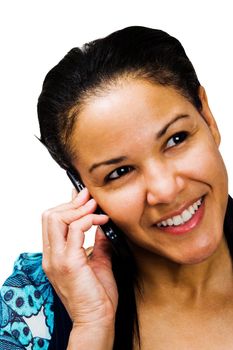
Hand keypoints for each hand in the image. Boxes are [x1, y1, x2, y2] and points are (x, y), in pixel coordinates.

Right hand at [42, 188, 117, 328]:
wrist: (97, 320)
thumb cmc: (97, 296)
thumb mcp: (98, 262)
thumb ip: (98, 243)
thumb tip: (102, 225)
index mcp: (55, 256)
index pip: (51, 222)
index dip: (68, 206)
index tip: (84, 197)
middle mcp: (51, 256)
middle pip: (49, 216)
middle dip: (71, 203)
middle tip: (89, 198)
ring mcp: (57, 259)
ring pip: (56, 219)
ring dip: (78, 209)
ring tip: (95, 208)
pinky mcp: (69, 262)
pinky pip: (73, 230)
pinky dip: (87, 220)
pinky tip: (101, 221)